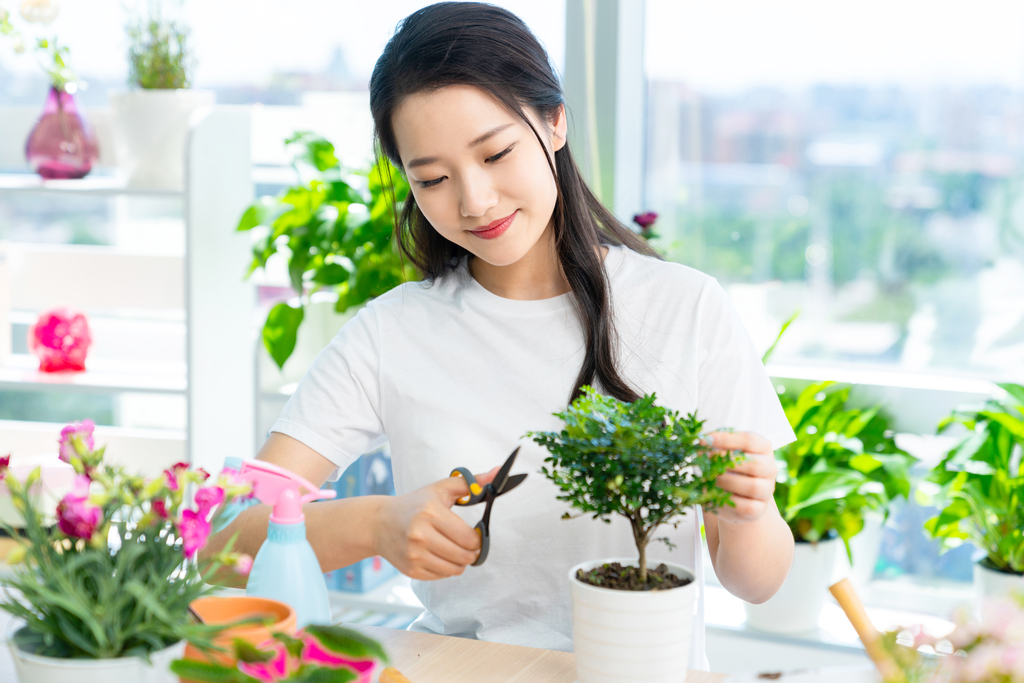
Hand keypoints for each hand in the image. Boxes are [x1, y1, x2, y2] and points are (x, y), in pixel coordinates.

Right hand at [375, 466, 498, 580]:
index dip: (478, 538)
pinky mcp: (411, 570)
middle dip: (471, 551)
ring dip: (460, 562)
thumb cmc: (414, 504)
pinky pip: (441, 576)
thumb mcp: (440, 488)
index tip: (474, 533)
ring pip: (455, 570)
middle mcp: (421, 535)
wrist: (379, 523)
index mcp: (431, 513)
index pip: (469, 538)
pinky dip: (445, 568)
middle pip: (465, 556)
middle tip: (465, 543)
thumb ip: (470, 482)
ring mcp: (414, 555)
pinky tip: (438, 555)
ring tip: (453, 549)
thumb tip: (497, 472)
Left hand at [708, 431, 777, 522]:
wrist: (736, 497)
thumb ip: (715, 446)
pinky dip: (728, 500)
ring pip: (752, 486)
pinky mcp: (759, 509)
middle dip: (726, 462)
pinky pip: (747, 506)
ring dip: (726, 482)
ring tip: (709, 478)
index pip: (750, 440)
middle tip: (706, 460)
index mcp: (763, 448)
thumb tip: (701, 444)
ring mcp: (766, 490)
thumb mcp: (724, 453)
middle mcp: (770, 468)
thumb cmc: (728, 468)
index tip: (705, 440)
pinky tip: (714, 494)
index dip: (726, 439)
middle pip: (754, 464)